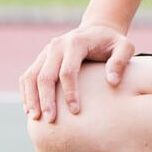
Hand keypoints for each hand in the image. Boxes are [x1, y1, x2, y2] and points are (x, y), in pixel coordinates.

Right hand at [19, 24, 135, 121]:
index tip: (75, 111)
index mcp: (76, 42)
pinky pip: (28, 76)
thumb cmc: (112, 43)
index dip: (70, 92)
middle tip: (51, 121)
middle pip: (45, 75)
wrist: (97, 31)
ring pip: (31, 76)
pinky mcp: (40, 58)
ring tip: (35, 118)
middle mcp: (57, 46)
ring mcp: (46, 52)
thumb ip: (120, 61)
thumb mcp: (124, 47)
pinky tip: (29, 110)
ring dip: (31, 98)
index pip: (68, 71)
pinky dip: (26, 92)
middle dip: (47, 99)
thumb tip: (112, 81)